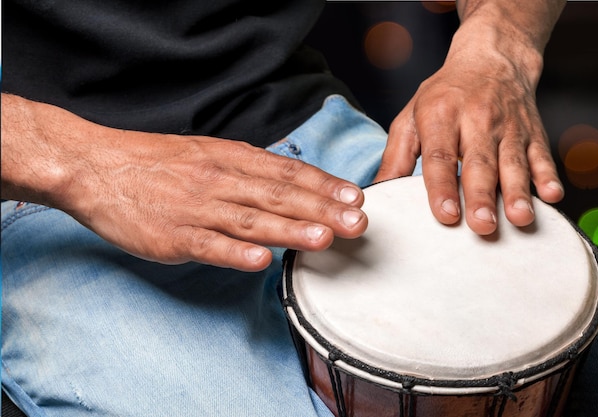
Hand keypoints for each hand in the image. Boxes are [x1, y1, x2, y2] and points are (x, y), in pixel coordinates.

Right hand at [2, 95, 366, 270]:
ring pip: (251, 220)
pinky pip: (209, 246)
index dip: (324, 185)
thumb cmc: (155, 161)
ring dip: (291, 229)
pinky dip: (236, 252)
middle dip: (322, 209)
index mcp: (230, 158)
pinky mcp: (173, 237)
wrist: (97, 166)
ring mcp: (197, 209)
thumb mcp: (207, 152)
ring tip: (326, 238)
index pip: (287, 172)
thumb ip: (246, 167)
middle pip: (279, 196)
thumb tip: (287, 180)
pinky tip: (262, 260)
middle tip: (358, 222)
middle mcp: (219, 181)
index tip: (355, 196)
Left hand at [374, 11, 563, 234]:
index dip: (442, 187)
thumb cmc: (444, 95)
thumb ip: (397, 156)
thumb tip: (379, 191)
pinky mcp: (532, 132)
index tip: (445, 215)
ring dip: (518, 191)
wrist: (491, 58)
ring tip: (520, 218)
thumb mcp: (411, 117)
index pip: (440, 156)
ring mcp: (508, 126)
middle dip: (481, 195)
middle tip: (482, 226)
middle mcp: (476, 119)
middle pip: (479, 162)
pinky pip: (542, 154)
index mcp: (441, 115)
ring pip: (513, 162)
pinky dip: (547, 174)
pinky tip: (551, 195)